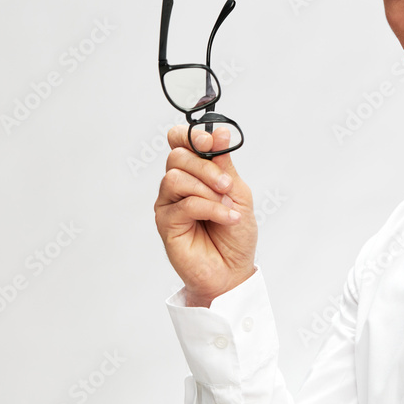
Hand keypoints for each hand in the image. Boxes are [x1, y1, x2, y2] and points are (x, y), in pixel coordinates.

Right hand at [154, 125, 257, 306]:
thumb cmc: (235, 234)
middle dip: (206, 168)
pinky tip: (226, 217)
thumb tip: (219, 133)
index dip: (191, 136)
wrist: (234, 270)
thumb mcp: (237, 192)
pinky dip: (210, 208)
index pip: (179, 140)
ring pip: (175, 178)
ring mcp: (168, 203)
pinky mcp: (166, 223)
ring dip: (207, 189)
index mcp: (194, 172)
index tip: (211, 144)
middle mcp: (177, 185)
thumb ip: (224, 164)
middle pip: (177, 156)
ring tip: (227, 205)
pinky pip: (184, 204)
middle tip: (227, 185)